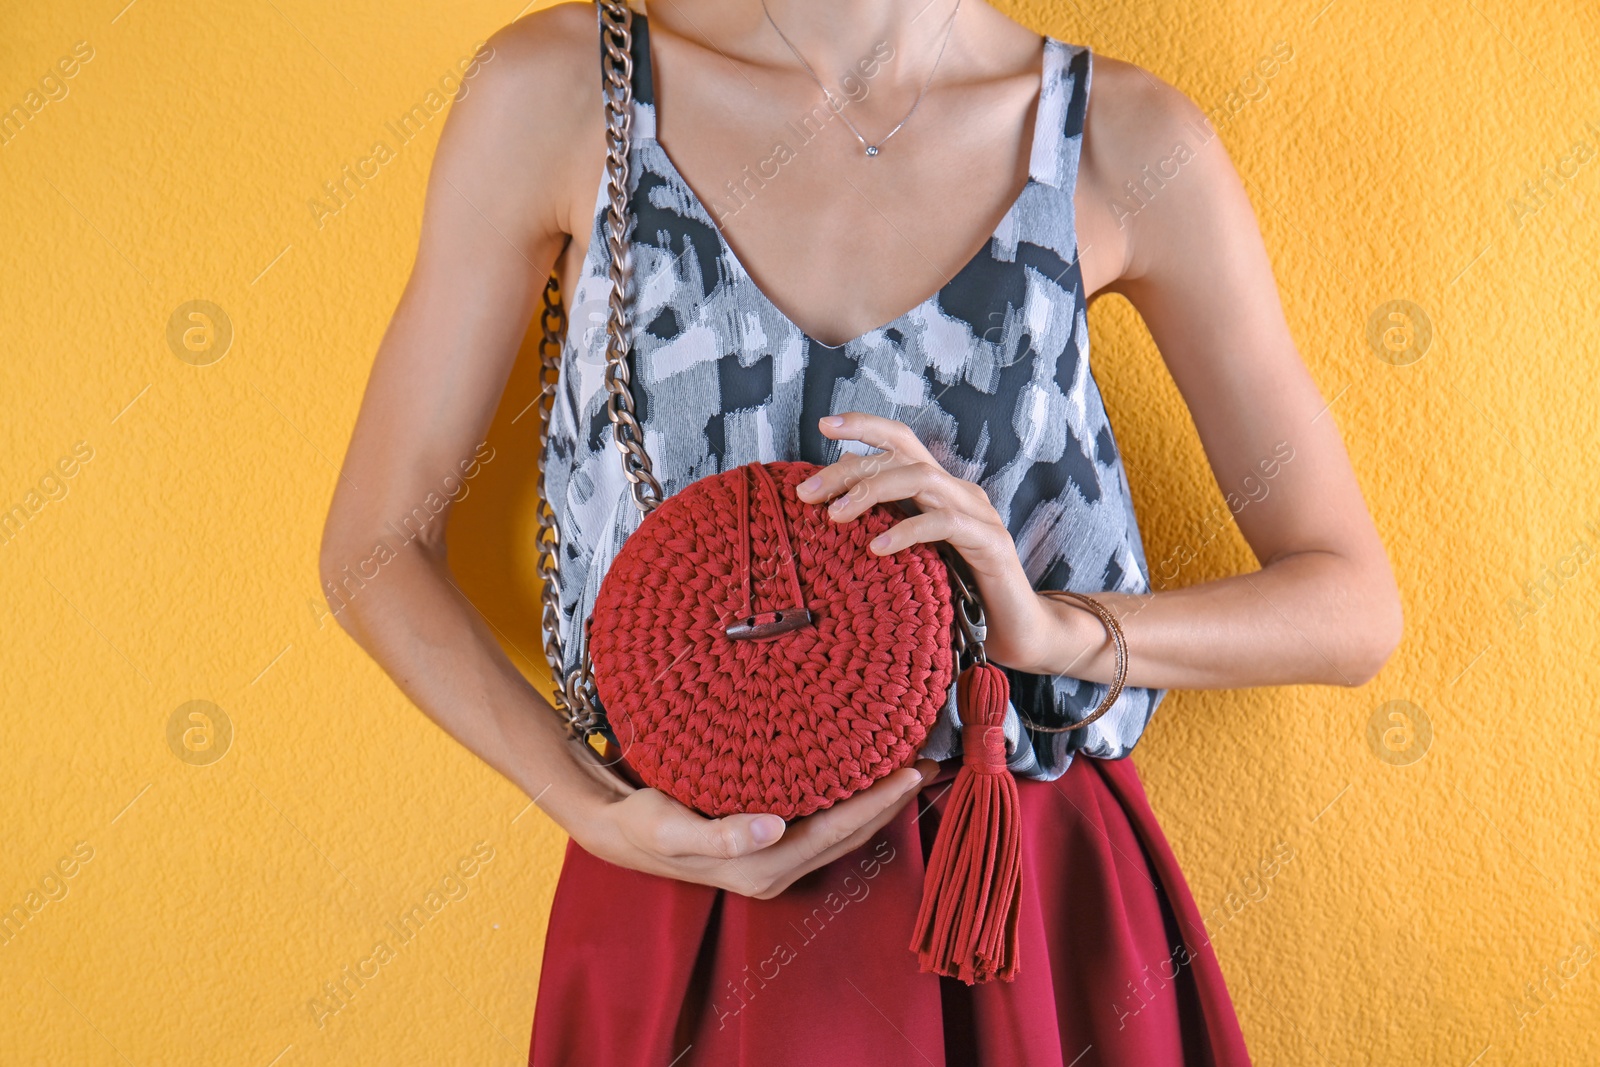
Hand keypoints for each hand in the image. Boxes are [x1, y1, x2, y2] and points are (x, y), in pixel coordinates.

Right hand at [569, 755, 941, 898]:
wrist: (620, 831)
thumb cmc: (647, 826)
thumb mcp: (672, 829)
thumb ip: (721, 834)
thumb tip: (772, 828)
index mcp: (765, 868)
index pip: (837, 832)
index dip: (878, 803)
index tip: (910, 771)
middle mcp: (779, 868)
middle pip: (851, 833)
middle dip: (890, 801)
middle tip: (927, 760)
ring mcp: (777, 858)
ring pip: (843, 830)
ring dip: (877, 801)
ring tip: (907, 764)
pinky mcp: (772, 841)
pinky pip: (826, 822)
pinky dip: (852, 800)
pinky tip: (863, 775)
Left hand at [795, 411, 1059, 672]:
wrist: (1018, 631)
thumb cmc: (960, 591)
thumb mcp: (913, 551)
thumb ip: (886, 516)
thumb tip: (842, 483)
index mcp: (939, 488)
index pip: (901, 441)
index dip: (865, 426)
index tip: (824, 426)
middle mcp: (960, 491)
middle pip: (902, 456)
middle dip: (850, 469)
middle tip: (807, 494)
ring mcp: (978, 514)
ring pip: (922, 479)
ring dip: (872, 491)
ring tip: (835, 516)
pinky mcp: (991, 543)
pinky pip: (944, 524)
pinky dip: (908, 530)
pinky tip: (877, 547)